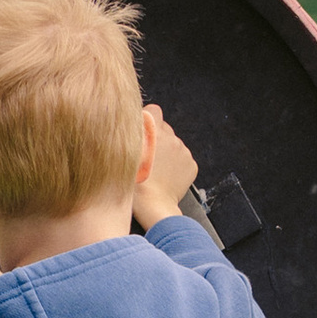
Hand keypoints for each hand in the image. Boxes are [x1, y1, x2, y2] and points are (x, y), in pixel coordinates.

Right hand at [131, 109, 199, 231]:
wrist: (154, 206)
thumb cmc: (135, 184)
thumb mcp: (124, 154)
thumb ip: (131, 132)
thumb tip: (135, 119)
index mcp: (154, 132)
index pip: (154, 111)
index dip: (147, 120)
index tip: (143, 131)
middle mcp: (171, 138)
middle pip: (164, 129)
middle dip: (157, 138)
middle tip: (147, 157)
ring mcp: (183, 152)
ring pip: (174, 144)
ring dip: (166, 152)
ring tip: (156, 169)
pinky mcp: (191, 164)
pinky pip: (182, 157)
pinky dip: (175, 164)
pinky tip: (166, 175)